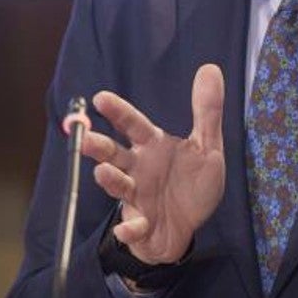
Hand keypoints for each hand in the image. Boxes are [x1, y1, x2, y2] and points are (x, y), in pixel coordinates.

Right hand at [81, 64, 225, 263]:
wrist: (187, 229)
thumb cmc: (191, 184)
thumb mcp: (207, 147)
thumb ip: (207, 112)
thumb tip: (210, 68)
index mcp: (151, 146)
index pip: (132, 124)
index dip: (118, 112)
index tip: (101, 98)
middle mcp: (137, 168)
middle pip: (113, 154)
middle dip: (99, 147)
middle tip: (86, 140)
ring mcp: (135, 196)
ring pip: (117, 186)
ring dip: (109, 180)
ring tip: (104, 174)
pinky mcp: (140, 225)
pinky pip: (131, 227)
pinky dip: (129, 229)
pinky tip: (130, 228)